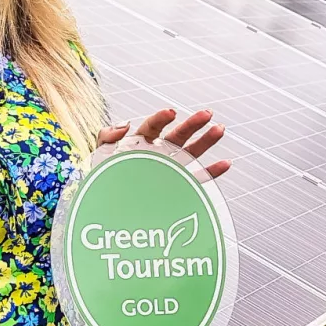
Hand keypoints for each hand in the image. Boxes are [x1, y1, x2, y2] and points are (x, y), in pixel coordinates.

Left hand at [95, 107, 230, 177]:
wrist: (109, 212)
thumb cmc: (102, 182)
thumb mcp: (100, 156)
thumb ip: (108, 138)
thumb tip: (126, 124)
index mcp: (138, 144)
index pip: (151, 127)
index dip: (161, 119)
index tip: (171, 113)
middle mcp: (157, 155)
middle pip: (177, 136)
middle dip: (192, 124)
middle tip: (207, 114)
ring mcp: (169, 170)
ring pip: (191, 153)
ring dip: (206, 141)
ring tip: (219, 129)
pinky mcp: (177, 187)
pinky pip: (197, 179)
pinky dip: (212, 172)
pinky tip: (225, 163)